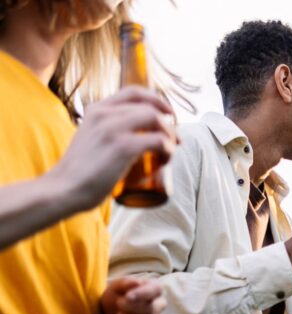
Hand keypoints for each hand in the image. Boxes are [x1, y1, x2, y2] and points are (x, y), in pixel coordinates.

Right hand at [46, 86, 176, 211]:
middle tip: (175, 139)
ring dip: (170, 135)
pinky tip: (166, 159)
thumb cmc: (79, 171)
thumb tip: (133, 137)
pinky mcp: (123, 147)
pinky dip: (168, 149)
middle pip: (149, 106)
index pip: (133, 92)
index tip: (167, 113)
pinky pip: (158, 140)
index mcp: (96, 109)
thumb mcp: (91, 138)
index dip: (156, 99)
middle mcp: (104, 114)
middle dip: (168, 122)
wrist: (63, 189)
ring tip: (169, 151)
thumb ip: (106, 131)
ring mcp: (114, 129)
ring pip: (156, 119)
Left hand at [101, 277, 165, 313]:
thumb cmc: (113, 297)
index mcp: (154, 289)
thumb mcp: (115, 287)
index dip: (142, 294)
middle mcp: (159, 305)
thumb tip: (137, 282)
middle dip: (131, 308)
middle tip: (118, 305)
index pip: (156, 290)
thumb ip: (126, 283)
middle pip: (152, 309)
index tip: (127, 297)